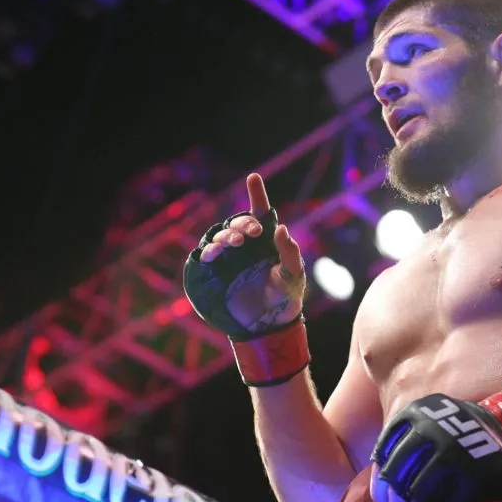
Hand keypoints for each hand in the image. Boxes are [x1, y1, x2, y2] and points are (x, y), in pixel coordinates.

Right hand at [198, 173, 305, 333]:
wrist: (269, 324)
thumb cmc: (286, 297)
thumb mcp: (293, 274)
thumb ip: (290, 251)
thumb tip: (281, 227)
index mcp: (268, 241)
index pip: (261, 213)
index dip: (256, 194)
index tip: (253, 177)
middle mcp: (248, 245)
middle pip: (240, 222)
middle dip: (243, 223)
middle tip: (252, 233)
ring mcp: (231, 257)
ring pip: (222, 235)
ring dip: (226, 235)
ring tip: (234, 243)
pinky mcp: (217, 271)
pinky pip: (208, 254)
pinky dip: (209, 250)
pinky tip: (214, 253)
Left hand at [369, 380, 501, 501]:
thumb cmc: (459, 428)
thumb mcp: (432, 419)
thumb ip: (406, 440)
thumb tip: (378, 477)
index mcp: (418, 412)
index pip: (387, 448)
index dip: (380, 476)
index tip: (381, 495)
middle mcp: (434, 428)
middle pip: (398, 470)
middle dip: (393, 494)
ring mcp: (454, 450)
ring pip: (418, 487)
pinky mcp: (472, 471)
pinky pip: (444, 497)